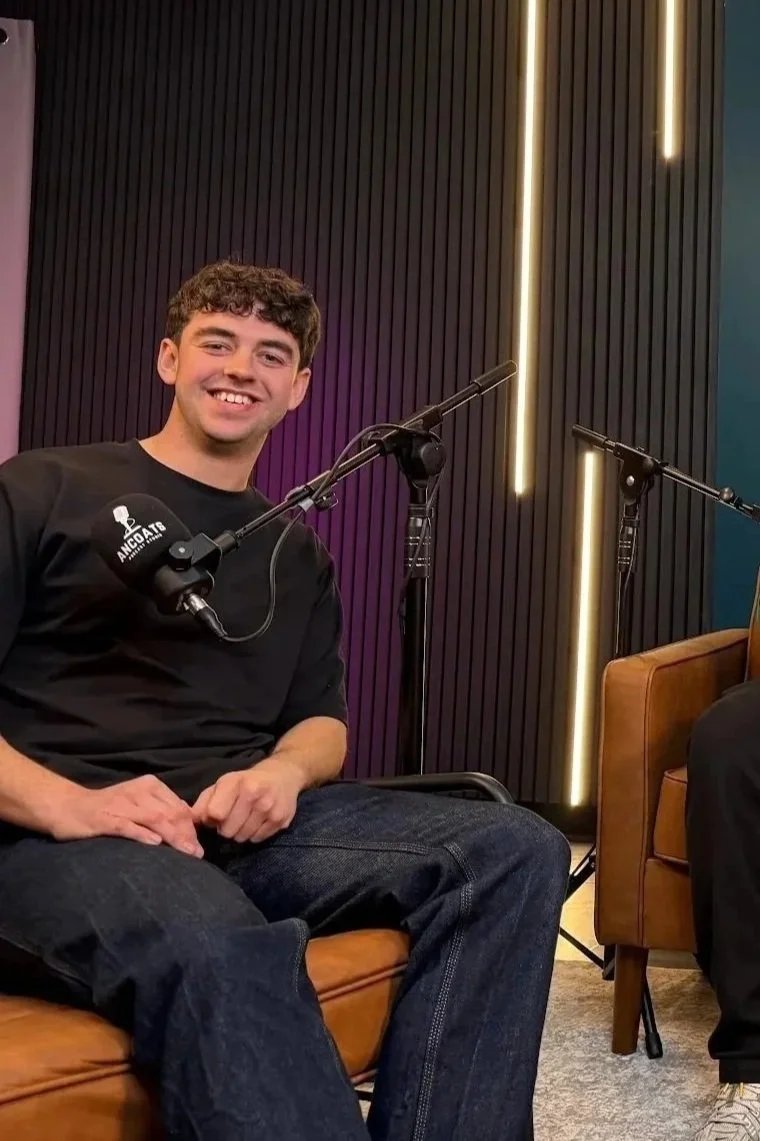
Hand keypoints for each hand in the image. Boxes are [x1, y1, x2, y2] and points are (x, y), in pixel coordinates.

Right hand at [51, 775, 203, 856]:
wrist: (69, 807)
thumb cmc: (108, 809)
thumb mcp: (139, 803)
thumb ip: (161, 810)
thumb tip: (187, 825)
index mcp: (150, 786)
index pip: (178, 807)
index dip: (191, 828)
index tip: (197, 847)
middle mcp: (139, 792)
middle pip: (170, 813)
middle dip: (186, 835)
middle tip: (195, 855)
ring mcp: (122, 804)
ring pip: (155, 819)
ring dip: (173, 837)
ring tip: (185, 853)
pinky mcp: (105, 818)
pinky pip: (128, 826)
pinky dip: (143, 834)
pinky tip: (155, 844)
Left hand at [191, 757, 304, 843]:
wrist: (282, 775)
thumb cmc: (246, 781)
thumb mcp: (223, 784)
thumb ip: (203, 802)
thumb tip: (188, 821)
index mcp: (235, 782)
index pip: (214, 813)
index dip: (212, 819)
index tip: (216, 815)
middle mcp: (254, 793)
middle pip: (227, 830)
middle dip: (226, 828)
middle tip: (232, 818)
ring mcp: (269, 807)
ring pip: (242, 838)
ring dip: (239, 833)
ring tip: (245, 820)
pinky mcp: (281, 819)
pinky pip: (257, 839)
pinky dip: (254, 834)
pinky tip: (257, 822)